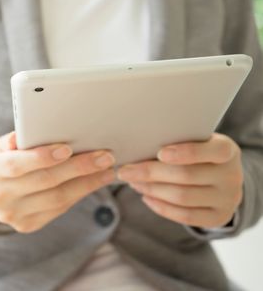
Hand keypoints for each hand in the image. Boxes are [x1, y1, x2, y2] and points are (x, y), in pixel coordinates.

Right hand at [0, 131, 115, 232]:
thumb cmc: (2, 160)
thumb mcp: (1, 146)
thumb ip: (17, 138)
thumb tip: (36, 129)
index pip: (16, 165)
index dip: (42, 157)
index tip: (67, 148)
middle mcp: (1, 196)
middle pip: (45, 181)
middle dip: (78, 168)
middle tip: (104, 156)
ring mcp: (14, 214)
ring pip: (57, 198)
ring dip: (87, 183)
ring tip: (107, 170)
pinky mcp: (28, 225)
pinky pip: (60, 209)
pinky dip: (80, 193)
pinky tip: (94, 181)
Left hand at [118, 133, 242, 228]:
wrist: (222, 178)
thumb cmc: (199, 154)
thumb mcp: (197, 142)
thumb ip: (178, 141)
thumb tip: (138, 145)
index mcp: (227, 151)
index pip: (213, 151)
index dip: (187, 152)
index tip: (160, 153)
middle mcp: (232, 176)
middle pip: (186, 175)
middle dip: (151, 173)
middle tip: (126, 171)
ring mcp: (227, 199)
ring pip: (182, 197)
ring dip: (152, 190)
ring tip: (133, 183)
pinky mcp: (218, 217)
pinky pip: (186, 216)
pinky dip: (161, 207)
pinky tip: (145, 197)